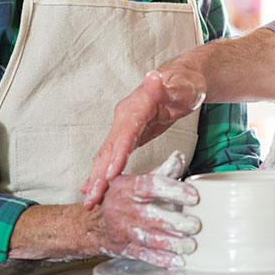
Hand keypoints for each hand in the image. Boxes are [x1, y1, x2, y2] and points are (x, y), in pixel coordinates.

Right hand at [83, 63, 205, 207]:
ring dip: (97, 175)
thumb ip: (165, 86)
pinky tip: (95, 184)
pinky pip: (113, 153)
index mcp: (137, 105)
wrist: (182, 80)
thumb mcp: (182, 86)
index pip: (125, 133)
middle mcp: (125, 115)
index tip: (109, 175)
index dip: (117, 155)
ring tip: (89, 198)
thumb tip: (152, 76)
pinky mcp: (127, 132)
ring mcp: (124, 123)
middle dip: (100, 173)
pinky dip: (103, 169)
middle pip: (111, 146)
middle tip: (92, 198)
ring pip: (108, 152)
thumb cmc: (185, 85)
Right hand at [89, 151, 201, 268]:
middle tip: (195, 224)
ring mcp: (124, 230)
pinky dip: (160, 259)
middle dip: (175, 221)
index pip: (152, 186)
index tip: (194, 196)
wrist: (88, 224)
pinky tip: (176, 261)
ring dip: (171, 243)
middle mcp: (125, 209)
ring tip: (190, 245)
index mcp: (128, 187)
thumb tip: (179, 157)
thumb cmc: (118, 198)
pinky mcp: (125, 248)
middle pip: (151, 215)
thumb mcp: (135, 180)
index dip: (173, 190)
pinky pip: (144, 255)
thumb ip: (161, 171)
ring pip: (149, 238)